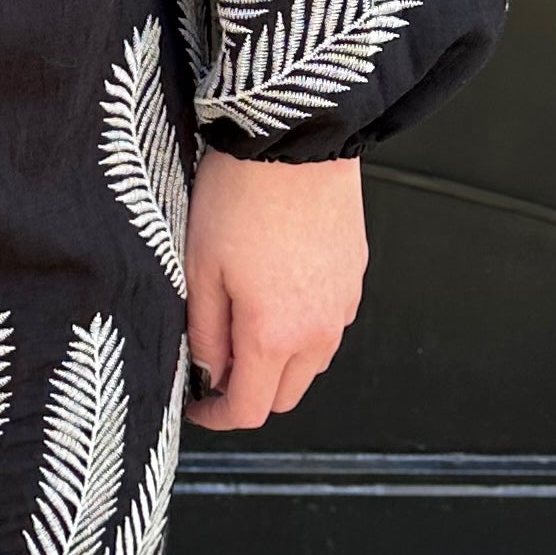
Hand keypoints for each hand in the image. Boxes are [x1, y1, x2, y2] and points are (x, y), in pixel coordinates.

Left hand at [183, 148, 365, 431]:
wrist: (295, 138)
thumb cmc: (241, 196)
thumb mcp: (200, 269)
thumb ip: (205, 333)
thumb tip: (209, 372)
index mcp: (274, 335)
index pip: (251, 409)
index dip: (218, 416)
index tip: (199, 406)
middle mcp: (319, 330)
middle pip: (285, 394)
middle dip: (250, 391)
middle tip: (216, 363)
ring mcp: (344, 304)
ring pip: (311, 362)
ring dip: (279, 360)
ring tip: (245, 321)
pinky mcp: (356, 276)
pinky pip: (329, 323)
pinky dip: (303, 326)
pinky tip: (277, 290)